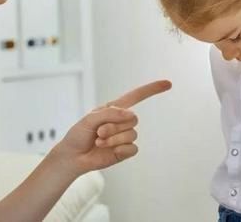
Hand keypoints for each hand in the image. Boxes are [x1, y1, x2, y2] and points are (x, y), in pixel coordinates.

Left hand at [51, 80, 171, 176]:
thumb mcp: (90, 119)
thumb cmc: (78, 134)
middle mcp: (121, 121)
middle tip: (99, 132)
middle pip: (133, 118)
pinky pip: (133, 148)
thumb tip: (131, 115)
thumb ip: (110, 114)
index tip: (168, 83)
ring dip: (114, 139)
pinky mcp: (124, 151)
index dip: (152, 89)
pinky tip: (110, 151)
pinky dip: (121, 149)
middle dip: (114, 126)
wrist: (73, 157)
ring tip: (99, 141)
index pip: (136, 96)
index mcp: (114, 108)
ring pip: (132, 134)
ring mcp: (124, 136)